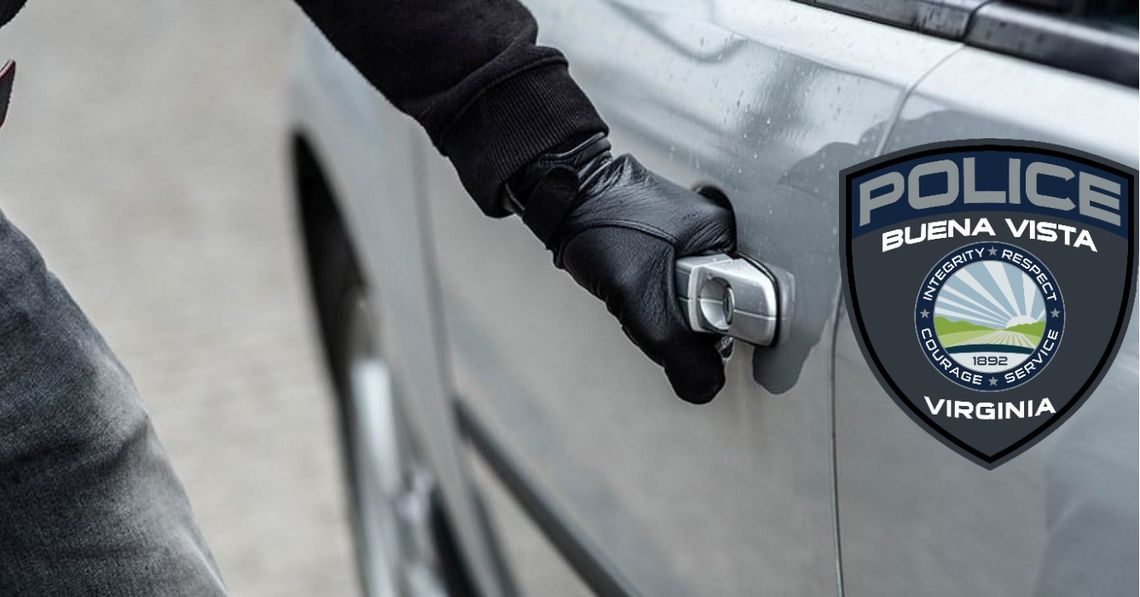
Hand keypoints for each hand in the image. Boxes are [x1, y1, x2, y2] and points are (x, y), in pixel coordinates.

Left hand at [508, 135, 734, 402]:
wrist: (561, 194)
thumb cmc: (601, 222)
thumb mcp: (639, 292)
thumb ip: (675, 347)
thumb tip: (704, 388)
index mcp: (724, 234)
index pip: (742, 303)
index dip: (712, 329)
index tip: (685, 330)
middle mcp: (714, 235)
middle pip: (713, 308)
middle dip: (678, 321)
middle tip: (646, 303)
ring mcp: (690, 241)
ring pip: (687, 305)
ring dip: (658, 311)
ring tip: (630, 289)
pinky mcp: (665, 248)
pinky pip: (667, 292)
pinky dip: (646, 299)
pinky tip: (626, 287)